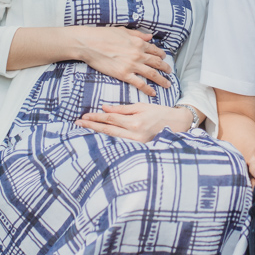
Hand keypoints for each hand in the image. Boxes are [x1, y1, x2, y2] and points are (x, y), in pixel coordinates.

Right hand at [72, 27, 171, 95]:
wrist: (90, 44)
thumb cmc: (104, 35)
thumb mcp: (123, 31)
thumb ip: (138, 35)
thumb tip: (150, 37)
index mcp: (138, 43)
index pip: (155, 50)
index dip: (162, 55)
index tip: (164, 58)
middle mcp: (138, 54)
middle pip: (157, 63)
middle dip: (165, 68)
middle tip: (170, 72)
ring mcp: (132, 65)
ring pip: (152, 74)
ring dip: (162, 80)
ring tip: (167, 84)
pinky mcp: (124, 74)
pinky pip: (140, 84)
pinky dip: (148, 89)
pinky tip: (153, 93)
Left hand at [76, 103, 191, 141]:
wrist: (176, 125)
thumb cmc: (159, 113)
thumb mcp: (141, 106)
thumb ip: (122, 109)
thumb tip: (105, 108)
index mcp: (135, 122)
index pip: (110, 120)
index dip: (96, 117)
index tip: (84, 116)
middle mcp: (134, 135)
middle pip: (107, 130)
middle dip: (92, 126)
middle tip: (78, 123)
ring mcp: (136, 144)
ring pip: (111, 138)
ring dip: (97, 133)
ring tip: (84, 129)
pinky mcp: (138, 148)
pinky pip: (119, 143)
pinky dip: (108, 140)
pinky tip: (99, 137)